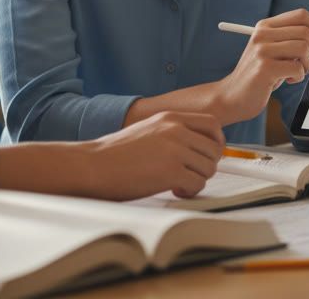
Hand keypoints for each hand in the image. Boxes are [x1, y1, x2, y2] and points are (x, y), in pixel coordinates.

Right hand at [80, 112, 224, 199]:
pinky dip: (190, 191)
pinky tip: (174, 190)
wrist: (93, 165)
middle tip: (191, 172)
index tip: (207, 154)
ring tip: (180, 183)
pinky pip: (198, 184)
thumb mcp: (147, 130)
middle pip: (214, 149)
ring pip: (209, 168)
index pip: (212, 125)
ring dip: (198, 179)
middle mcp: (176, 130)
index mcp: (170, 118)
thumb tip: (192, 145)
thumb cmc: (114, 153)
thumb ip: (171, 132)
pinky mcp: (172, 172)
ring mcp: (175, 150)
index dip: (215, 142)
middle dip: (207, 165)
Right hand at [213, 8, 308, 124]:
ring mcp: (262, 50)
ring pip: (303, 48)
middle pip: (305, 31)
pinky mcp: (264, 68)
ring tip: (297, 74)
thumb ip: (293, 41)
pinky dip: (298, 77)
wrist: (232, 97)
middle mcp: (262, 34)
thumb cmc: (259, 75)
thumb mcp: (274, 52)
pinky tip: (286, 81)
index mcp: (265, 26)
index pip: (300, 16)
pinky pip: (297, 69)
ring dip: (308, 65)